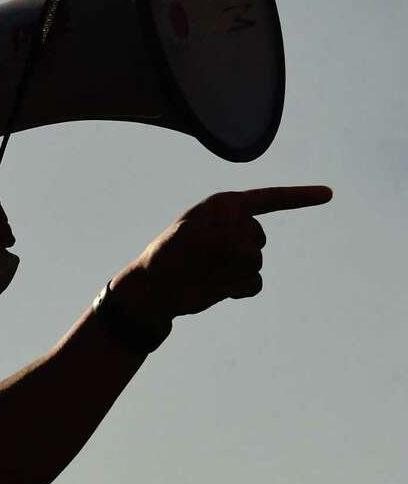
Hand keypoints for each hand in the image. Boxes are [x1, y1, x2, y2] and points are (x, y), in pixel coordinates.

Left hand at [129, 185, 333, 320]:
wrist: (157, 289)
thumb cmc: (166, 256)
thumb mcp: (187, 239)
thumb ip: (221, 239)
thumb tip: (250, 254)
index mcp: (224, 207)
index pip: (268, 199)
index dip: (298, 197)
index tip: (328, 194)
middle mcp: (235, 226)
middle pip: (258, 238)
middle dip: (231, 251)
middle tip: (201, 257)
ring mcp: (239, 251)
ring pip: (256, 262)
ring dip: (230, 271)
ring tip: (204, 272)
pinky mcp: (240, 276)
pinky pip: (255, 283)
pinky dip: (238, 288)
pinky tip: (219, 289)